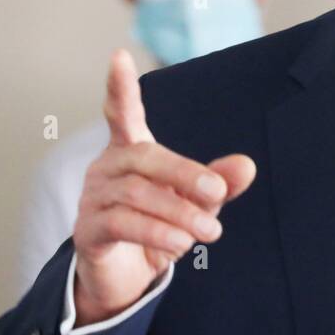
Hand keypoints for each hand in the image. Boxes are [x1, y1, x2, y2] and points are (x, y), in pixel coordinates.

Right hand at [71, 49, 255, 325]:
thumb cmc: (160, 227)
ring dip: (179, 213)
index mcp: (132, 151)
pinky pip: (121, 223)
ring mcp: (93, 198)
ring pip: (137, 194)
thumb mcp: (196, 204)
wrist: (127, 278)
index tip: (118, 56)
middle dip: (185, 174)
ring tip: (208, 232)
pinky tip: (179, 244)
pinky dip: (157, 233)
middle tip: (217, 194)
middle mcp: (107, 168)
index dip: (120, 88)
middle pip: (144, 157)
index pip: (123, 114)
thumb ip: (218, 183)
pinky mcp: (88, 231)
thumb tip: (247, 166)